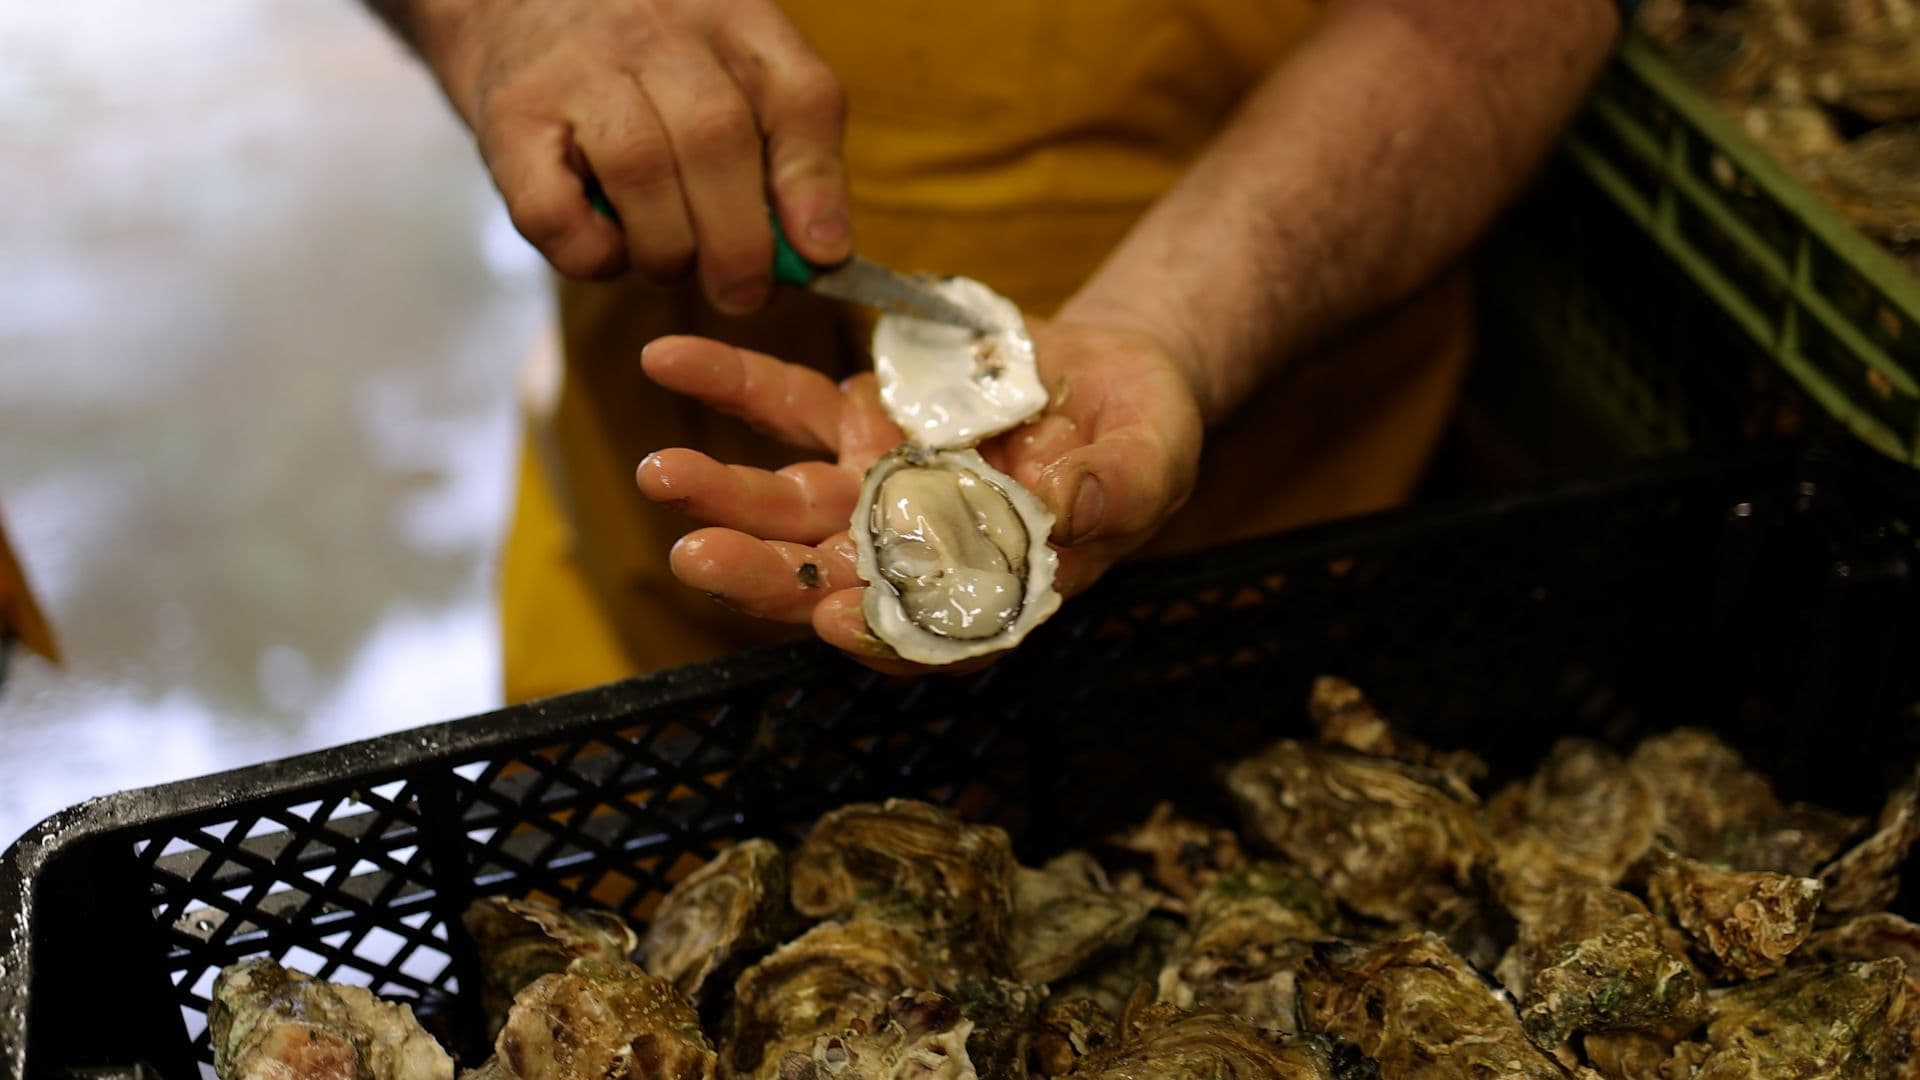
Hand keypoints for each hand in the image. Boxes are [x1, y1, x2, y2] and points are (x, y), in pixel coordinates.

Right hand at [412, 0, 849, 305]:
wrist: (513, 3)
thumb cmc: (648, 66)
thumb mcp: (734, 77)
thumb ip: (789, 154)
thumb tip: (823, 254)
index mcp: (733, 20)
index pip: (799, 95)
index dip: (815, 184)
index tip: (821, 256)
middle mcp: (657, 33)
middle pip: (717, 137)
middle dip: (739, 241)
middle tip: (742, 290)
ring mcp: (578, 72)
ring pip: (640, 170)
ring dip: (667, 249)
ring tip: (671, 262)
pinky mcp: (511, 121)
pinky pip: (555, 209)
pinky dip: (594, 254)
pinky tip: (608, 248)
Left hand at [633, 319, 1203, 674]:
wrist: (1113, 370)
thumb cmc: (1145, 433)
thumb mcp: (1156, 454)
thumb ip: (1120, 487)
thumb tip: (1063, 505)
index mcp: (991, 590)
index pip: (926, 633)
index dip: (879, 632)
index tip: (834, 618)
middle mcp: (916, 554)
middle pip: (830, 578)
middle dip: (761, 574)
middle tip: (696, 560)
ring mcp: (875, 487)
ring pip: (788, 502)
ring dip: (722, 492)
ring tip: (662, 473)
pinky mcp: (851, 420)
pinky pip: (781, 404)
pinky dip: (727, 381)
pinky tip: (670, 357)